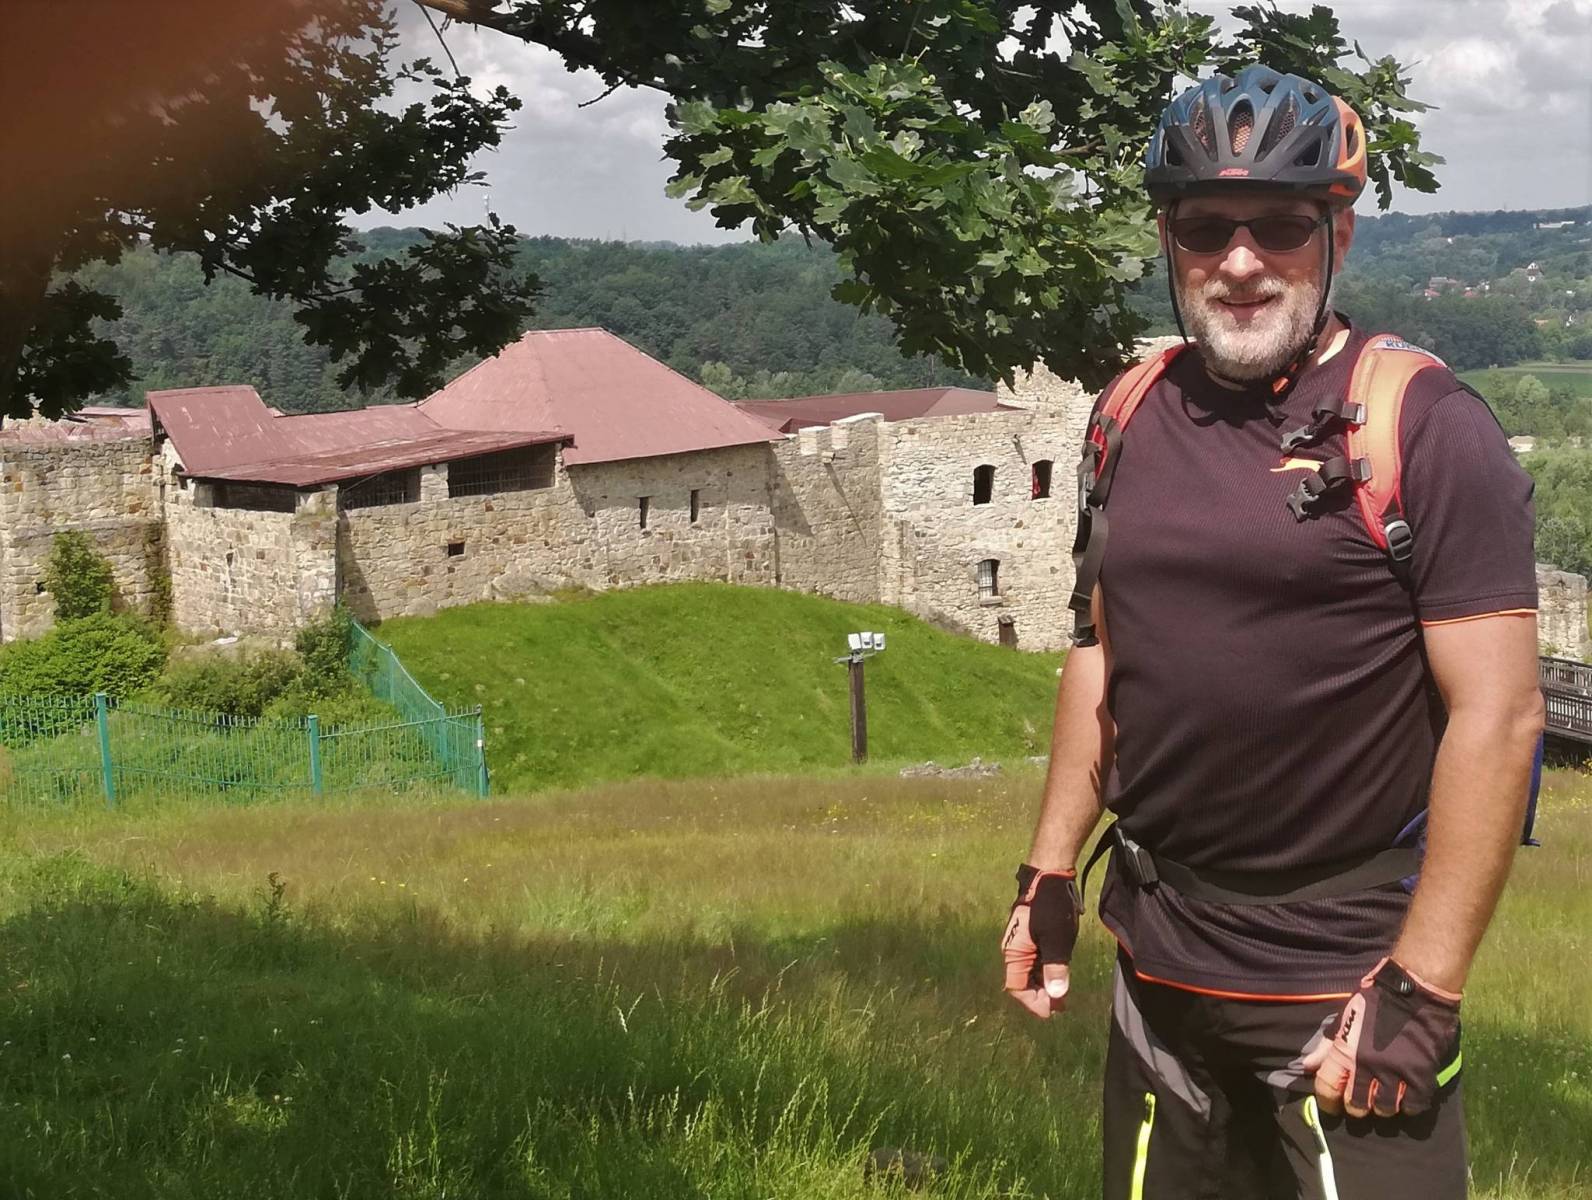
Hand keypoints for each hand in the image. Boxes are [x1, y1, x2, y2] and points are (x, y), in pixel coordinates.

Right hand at [1002, 864, 1080, 1019]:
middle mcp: (1013, 948)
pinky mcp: (1031, 933)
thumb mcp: (1056, 940)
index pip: (1016, 988)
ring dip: (1044, 983)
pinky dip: (1046, 969)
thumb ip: (1055, 969)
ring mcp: (1022, 940)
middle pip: (1022, 981)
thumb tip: (1056, 995)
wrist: (1050, 874)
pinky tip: (1060, 972)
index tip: (1052, 1011)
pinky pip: (1035, 958)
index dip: (1033, 1002)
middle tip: (1062, 1005)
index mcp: (1013, 952)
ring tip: (1063, 992)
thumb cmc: (1051, 907)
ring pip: (1030, 970)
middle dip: (1041, 995)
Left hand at [1303, 957, 1461, 1117]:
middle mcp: (1367, 1066)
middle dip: (1355, 1106)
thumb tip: (1307, 1066)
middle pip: (1356, 1105)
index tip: (1331, 1105)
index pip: (1327, 1088)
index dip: (1327, 1101)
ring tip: (1384, 1097)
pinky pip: (1413, 1106)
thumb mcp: (1345, 1018)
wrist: (1415, 990)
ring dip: (1382, 1107)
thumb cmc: (1376, 1000)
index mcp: (1345, 1051)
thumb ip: (1327, 1045)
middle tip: (1360, 1100)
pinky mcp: (1421, 1076)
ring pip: (1384, 1109)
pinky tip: (1406, 1096)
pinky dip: (1408, 1105)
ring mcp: (1395, 1073)